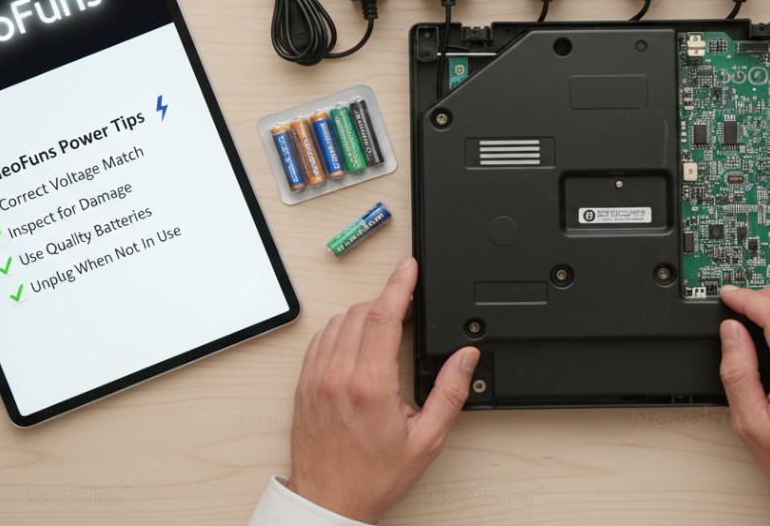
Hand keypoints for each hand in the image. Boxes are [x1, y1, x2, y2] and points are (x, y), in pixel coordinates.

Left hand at [287, 256, 479, 522]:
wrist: (328, 500)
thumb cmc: (373, 477)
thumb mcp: (426, 439)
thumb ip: (449, 393)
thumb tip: (465, 358)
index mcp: (371, 385)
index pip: (383, 316)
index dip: (399, 284)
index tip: (409, 268)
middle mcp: (338, 376)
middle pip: (362, 312)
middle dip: (386, 301)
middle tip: (408, 310)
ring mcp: (316, 378)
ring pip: (339, 322)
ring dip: (363, 316)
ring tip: (385, 330)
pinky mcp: (303, 384)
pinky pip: (321, 340)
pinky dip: (341, 332)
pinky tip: (357, 345)